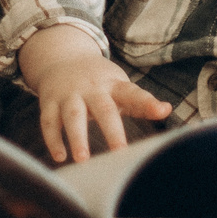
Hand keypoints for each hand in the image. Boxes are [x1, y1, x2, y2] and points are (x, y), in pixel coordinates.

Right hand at [17, 26, 170, 162]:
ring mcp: (69, 94)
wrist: (61, 57)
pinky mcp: (49, 102)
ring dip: (77, 137)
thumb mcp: (120, 86)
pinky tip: (60, 158)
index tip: (162, 111)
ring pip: (73, 115)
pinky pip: (49, 122)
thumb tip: (167, 110)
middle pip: (103, 108)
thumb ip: (141, 102)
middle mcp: (91, 89)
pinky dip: (53, 140)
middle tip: (120, 152)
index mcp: (113, 85)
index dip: (147, 102)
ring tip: (83, 160)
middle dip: (111, 130)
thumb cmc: (99, 81)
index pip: (133, 93)